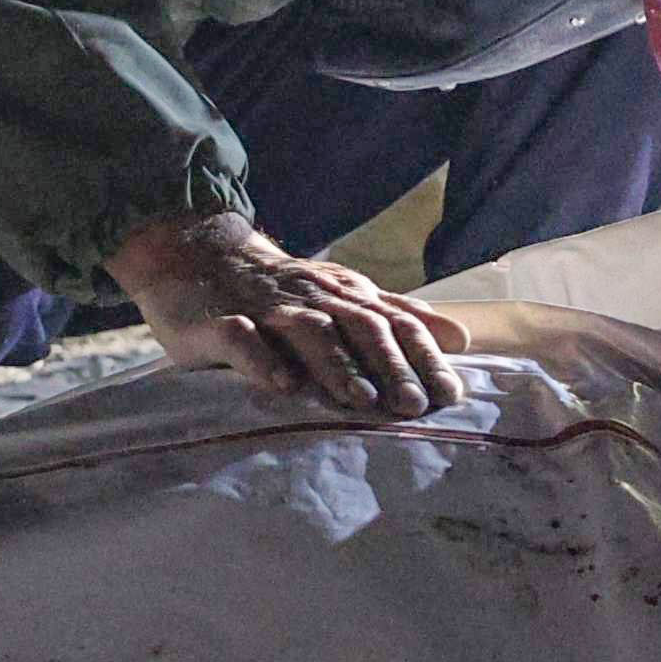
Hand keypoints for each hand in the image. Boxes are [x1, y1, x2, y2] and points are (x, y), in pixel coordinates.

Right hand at [108, 212, 471, 419]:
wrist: (198, 256)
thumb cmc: (281, 292)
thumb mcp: (344, 298)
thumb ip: (398, 317)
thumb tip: (461, 337)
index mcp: (345, 294)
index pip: (393, 323)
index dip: (424, 357)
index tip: (451, 395)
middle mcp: (312, 298)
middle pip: (358, 326)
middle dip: (389, 365)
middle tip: (414, 405)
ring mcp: (265, 308)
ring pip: (307, 332)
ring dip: (336, 365)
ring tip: (360, 401)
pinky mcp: (218, 321)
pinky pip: (241, 338)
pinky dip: (262, 358)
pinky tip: (282, 384)